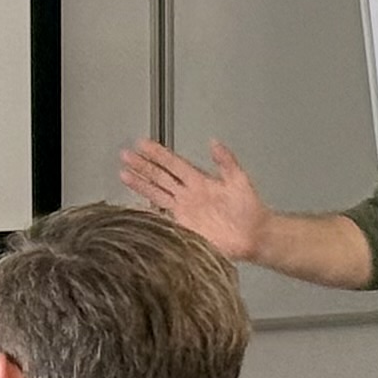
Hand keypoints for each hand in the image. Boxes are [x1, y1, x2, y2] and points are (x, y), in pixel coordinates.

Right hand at [117, 137, 269, 259]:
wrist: (253, 235)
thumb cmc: (250, 209)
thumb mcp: (239, 179)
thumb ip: (225, 161)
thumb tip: (214, 142)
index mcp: (199, 180)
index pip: (172, 163)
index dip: (157, 154)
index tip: (142, 144)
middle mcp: (188, 194)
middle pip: (160, 176)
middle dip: (142, 165)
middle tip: (125, 155)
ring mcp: (184, 211)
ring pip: (157, 193)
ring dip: (140, 184)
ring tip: (124, 174)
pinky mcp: (184, 227)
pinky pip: (162, 217)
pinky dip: (149, 211)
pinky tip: (136, 205)